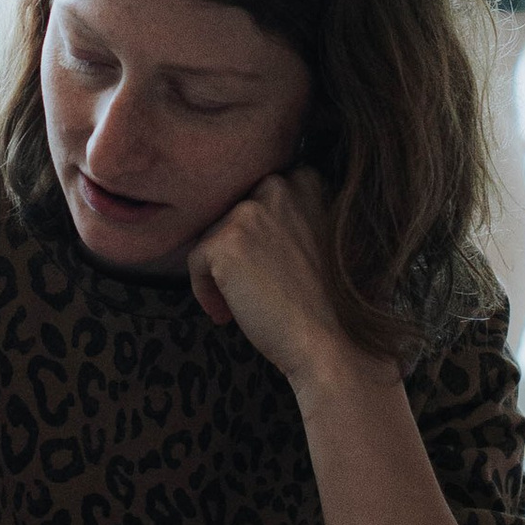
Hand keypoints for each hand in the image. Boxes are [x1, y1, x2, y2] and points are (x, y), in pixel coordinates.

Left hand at [187, 171, 370, 399]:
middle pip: (232, 212)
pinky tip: (227, 314)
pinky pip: (196, 261)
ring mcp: (250, 212)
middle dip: (237, 250)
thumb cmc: (328, 301)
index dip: (257, 234)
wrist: (328, 342)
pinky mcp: (226, 242)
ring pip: (212, 236)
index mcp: (305, 182)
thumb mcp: (323, 238)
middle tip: (254, 287)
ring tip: (243, 306)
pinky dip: (204, 290)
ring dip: (221, 272)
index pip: (259, 195)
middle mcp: (278, 187)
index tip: (267, 266)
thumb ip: (293, 216)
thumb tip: (253, 222)